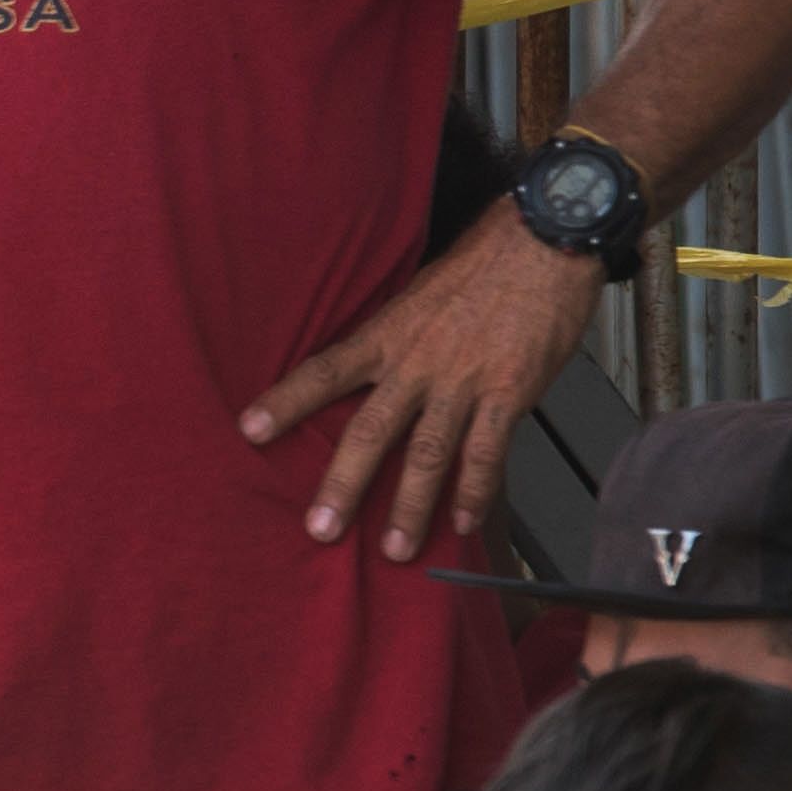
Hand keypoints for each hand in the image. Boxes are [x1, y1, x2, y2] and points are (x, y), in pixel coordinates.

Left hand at [241, 207, 592, 560]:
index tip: (248, 431)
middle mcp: (417, 363)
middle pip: (369, 430)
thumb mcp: (417, 296)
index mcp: (387, 335)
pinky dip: (476, 490)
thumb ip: (394, 340)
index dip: (285, 402)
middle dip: (342, 483)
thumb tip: (371, 374)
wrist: (543, 242)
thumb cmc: (480, 266)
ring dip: (411, 505)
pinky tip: (465, 521)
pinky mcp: (510, 392)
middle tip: (320, 529)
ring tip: (396, 549)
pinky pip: (488, 451)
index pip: (324, 371)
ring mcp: (463, 381)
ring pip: (428, 453)